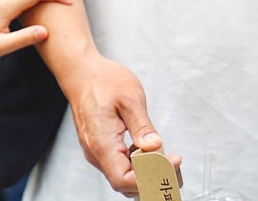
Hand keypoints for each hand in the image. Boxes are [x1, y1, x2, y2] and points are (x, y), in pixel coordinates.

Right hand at [64, 54, 180, 196]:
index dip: (150, 178)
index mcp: (102, 143)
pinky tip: (151, 152)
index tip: (171, 164)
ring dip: (146, 174)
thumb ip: (143, 126)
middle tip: (174, 166)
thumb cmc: (102, 81)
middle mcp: (97, 152)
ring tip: (168, 162)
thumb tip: (155, 146)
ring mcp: (97, 151)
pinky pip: (120, 164)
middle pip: (124, 183)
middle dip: (152, 180)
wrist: (83, 73)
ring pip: (122, 176)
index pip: (124, 179)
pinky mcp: (101, 147)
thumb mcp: (130, 99)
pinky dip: (138, 164)